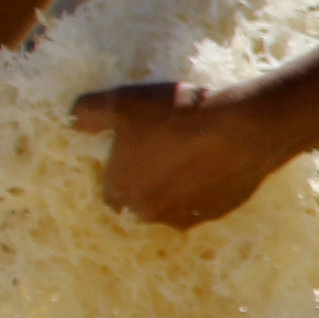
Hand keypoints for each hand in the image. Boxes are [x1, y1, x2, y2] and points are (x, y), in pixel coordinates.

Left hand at [67, 81, 293, 230]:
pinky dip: (205, 188)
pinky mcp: (221, 213)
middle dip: (147, 183)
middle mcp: (151, 213)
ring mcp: (189, 217)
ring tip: (190, 156)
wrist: (244, 128)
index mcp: (122, 192)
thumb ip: (89, 112)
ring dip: (176, 189)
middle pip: (142, 202)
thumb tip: (74, 121)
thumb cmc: (177, 115)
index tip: (132, 152)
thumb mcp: (123, 101)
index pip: (109, 193)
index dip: (118, 172)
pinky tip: (213, 161)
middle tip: (162, 152)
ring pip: (174, 206)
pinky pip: (204, 203)